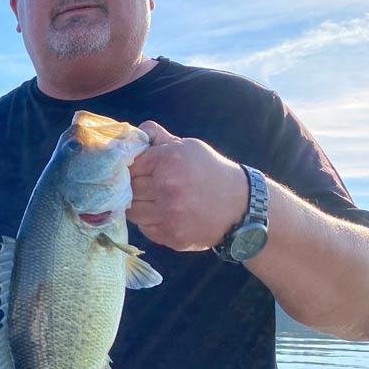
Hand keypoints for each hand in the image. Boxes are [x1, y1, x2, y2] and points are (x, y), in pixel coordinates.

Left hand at [127, 121, 247, 251]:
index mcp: (169, 160)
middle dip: (133, 187)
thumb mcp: (188, 146)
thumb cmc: (209, 171)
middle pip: (128, 189)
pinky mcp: (171, 235)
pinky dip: (150, 222)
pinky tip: (164, 214)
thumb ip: (158, 137)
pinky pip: (145, 228)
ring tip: (153, 200)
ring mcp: (169, 214)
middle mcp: (167, 187)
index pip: (129, 165)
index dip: (130, 168)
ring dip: (138, 206)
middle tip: (143, 186)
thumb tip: (134, 133)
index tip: (135, 170)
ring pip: (132, 211)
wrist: (240, 206)